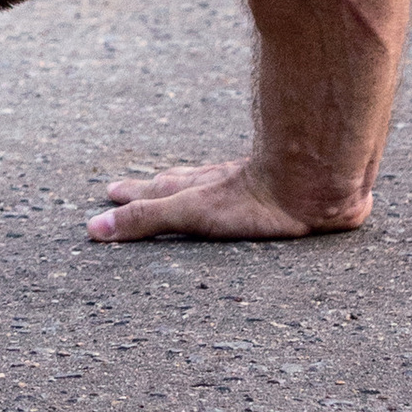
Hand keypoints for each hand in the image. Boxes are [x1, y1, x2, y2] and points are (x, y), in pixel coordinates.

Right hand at [88, 158, 371, 243]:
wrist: (318, 180)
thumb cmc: (254, 197)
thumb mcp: (191, 211)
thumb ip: (147, 220)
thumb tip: (93, 231)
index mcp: (200, 189)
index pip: (160, 192)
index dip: (135, 197)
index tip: (110, 194)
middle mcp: (224, 183)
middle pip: (185, 185)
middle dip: (159, 190)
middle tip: (133, 189)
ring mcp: (256, 184)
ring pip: (219, 183)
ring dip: (199, 188)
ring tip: (188, 188)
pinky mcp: (289, 195)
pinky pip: (260, 190)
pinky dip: (247, 192)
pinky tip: (258, 194)